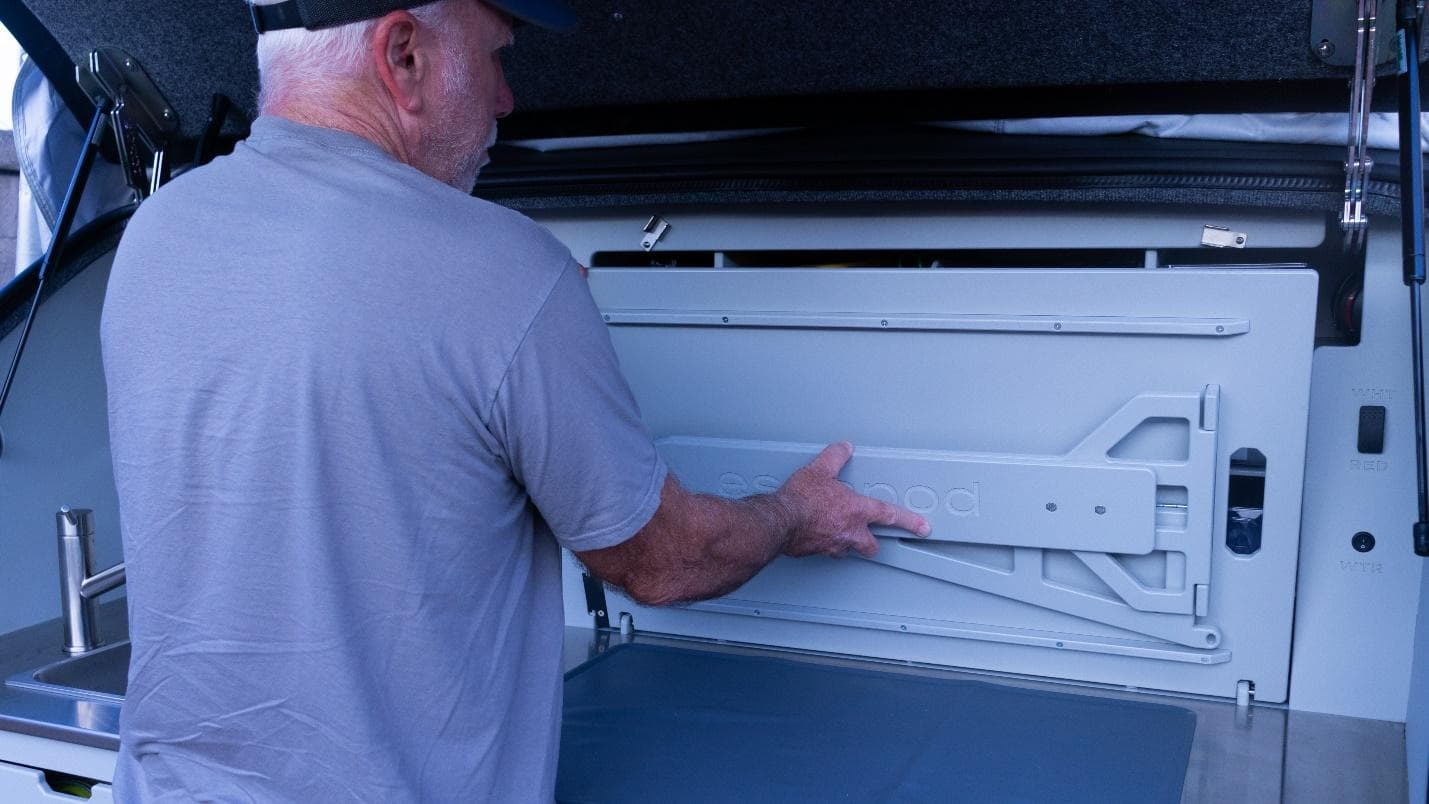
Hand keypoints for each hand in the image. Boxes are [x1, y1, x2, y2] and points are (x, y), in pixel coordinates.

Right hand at [774, 442, 930, 558]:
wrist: (779, 520)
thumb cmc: (800, 499)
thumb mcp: (819, 469)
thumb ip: (835, 457)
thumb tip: (843, 448)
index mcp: (855, 510)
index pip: (890, 515)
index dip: (910, 521)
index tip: (922, 527)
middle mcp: (848, 531)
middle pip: (871, 545)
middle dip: (873, 543)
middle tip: (872, 540)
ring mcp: (833, 545)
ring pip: (847, 550)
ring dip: (846, 544)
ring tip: (840, 535)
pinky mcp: (816, 552)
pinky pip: (825, 551)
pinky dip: (824, 545)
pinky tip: (816, 536)